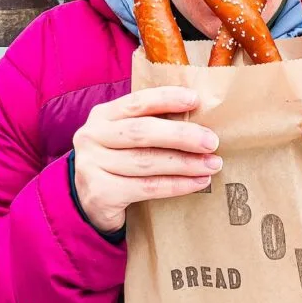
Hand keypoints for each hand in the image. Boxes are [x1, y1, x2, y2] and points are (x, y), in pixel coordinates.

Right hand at [73, 86, 221, 233]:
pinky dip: (176, 185)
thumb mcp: (125, 138)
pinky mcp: (100, 193)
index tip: (195, 100)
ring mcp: (92, 166)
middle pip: (142, 132)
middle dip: (181, 135)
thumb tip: (199, 118)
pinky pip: (146, 188)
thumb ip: (150, 125)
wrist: (89, 204)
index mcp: (102, 115)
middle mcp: (92, 137)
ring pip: (146, 162)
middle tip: (211, 141)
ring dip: (184, 163)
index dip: (166, 98)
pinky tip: (197, 183)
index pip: (137, 102)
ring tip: (212, 164)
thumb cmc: (118, 163)